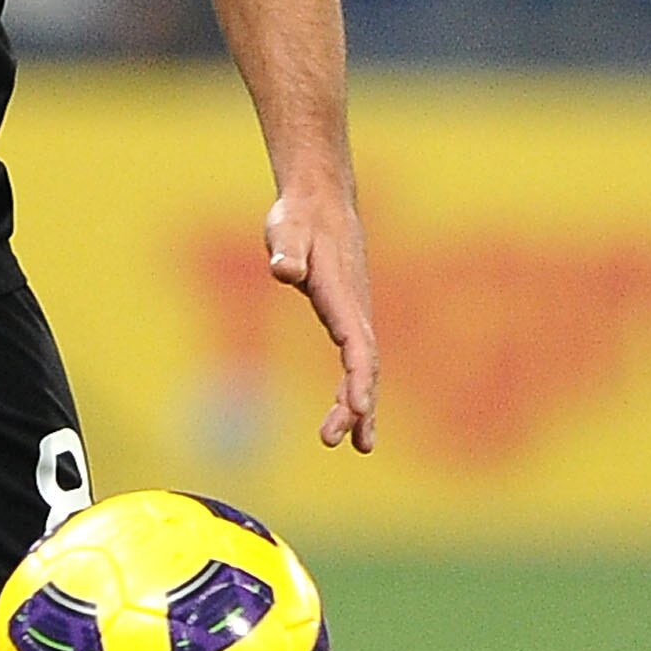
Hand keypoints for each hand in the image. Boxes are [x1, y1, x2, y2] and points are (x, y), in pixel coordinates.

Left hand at [264, 182, 376, 451]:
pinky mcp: (348, 321)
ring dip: (361, 406)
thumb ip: (286, 251)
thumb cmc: (300, 219)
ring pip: (364, 368)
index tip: (357, 407)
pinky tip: (353, 420)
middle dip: (354, 404)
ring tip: (358, 446)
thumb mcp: (287, 230)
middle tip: (333, 440)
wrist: (321, 204)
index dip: (358, 376)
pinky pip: (357, 363)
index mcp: (341, 294)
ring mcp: (355, 317)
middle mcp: (355, 310)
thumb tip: (285, 270)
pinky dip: (357, 391)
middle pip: (363, 365)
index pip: (356, 343)